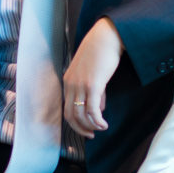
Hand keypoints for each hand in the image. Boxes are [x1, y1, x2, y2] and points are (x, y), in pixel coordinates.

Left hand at [62, 17, 123, 137]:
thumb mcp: (94, 75)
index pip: (67, 109)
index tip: (86, 129)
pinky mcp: (93, 85)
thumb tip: (98, 109)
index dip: (76, 122)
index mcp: (68, 81)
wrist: (106, 37)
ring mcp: (80, 85)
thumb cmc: (102, 54)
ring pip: (80, 115)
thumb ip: (95, 93)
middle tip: (91, 135)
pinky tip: (104, 124)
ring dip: (91, 126)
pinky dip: (97, 121)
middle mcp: (71, 85)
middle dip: (80, 128)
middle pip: (70, 115)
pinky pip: (92, 110)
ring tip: (101, 128)